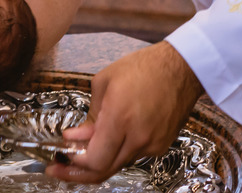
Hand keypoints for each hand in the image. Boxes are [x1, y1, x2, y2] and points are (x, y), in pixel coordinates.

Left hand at [48, 42, 203, 183]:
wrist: (181, 68)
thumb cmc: (142, 68)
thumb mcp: (104, 82)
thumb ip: (89, 116)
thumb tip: (75, 138)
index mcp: (119, 118)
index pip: (94, 160)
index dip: (74, 164)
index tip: (60, 158)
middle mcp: (137, 137)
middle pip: (104, 170)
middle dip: (79, 173)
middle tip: (61, 168)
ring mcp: (152, 144)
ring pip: (118, 163)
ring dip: (99, 160)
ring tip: (84, 149)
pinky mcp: (161, 145)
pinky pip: (133, 155)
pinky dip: (117, 151)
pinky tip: (112, 138)